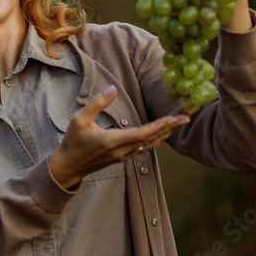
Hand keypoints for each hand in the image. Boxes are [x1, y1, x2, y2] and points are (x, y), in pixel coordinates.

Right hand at [47, 87, 189, 188]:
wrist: (68, 167)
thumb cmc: (72, 142)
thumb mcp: (80, 119)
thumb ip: (97, 103)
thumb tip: (112, 88)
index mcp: (112, 141)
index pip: (141, 133)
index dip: (159, 126)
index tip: (173, 118)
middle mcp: (121, 151)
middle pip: (152, 139)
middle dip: (170, 129)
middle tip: (186, 118)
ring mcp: (123, 156)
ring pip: (150, 145)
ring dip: (165, 134)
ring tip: (178, 124)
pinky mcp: (122, 157)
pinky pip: (144, 147)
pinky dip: (155, 139)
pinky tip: (161, 133)